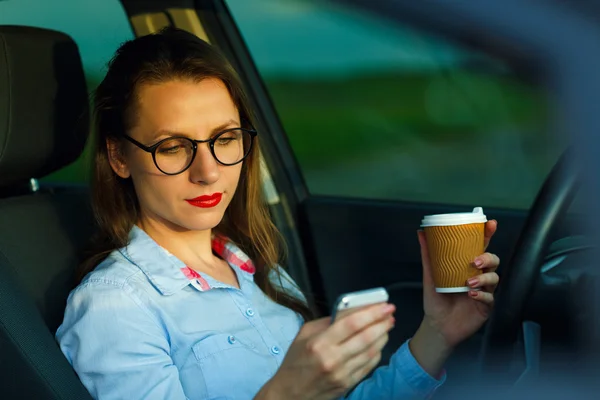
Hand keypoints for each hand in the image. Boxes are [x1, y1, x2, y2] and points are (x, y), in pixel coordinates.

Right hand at [256, 303, 394, 399]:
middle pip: (365, 337)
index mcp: (319, 342)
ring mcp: (342, 374)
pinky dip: (377, 353)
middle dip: (382, 323)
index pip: (352, 324)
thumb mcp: (304, 335)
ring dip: (382, 337)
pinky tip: (379, 344)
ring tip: (387, 326)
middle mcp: (332, 358)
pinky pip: (368, 366)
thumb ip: (327, 322)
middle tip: (390, 314)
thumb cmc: (295, 361)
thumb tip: (350, 312)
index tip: (384, 306)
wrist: (289, 394)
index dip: (372, 313)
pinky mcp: (347, 385)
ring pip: (371, 352)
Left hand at [409, 220, 499, 376]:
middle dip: (488, 257)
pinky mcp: (486, 307)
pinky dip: (482, 295)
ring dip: (484, 277)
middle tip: (475, 260)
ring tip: (469, 281)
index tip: (489, 224)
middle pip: (493, 261)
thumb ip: (428, 254)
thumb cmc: (435, 300)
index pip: (480, 247)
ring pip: (494, 278)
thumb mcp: (430, 275)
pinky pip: (491, 298)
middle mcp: (478, 276)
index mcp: (466, 266)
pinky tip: (472, 295)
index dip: (487, 234)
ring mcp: (484, 291)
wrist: (436, 326)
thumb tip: (421, 233)